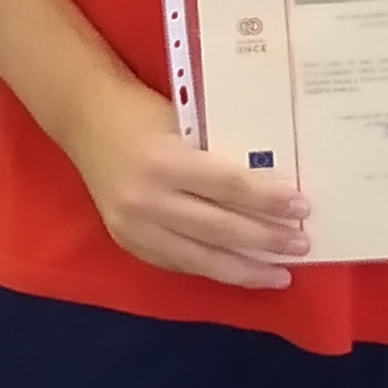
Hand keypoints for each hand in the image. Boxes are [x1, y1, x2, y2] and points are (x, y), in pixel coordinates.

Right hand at [61, 75, 310, 290]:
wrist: (85, 120)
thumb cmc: (144, 113)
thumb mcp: (185, 123)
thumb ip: (219, 156)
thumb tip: (275, 185)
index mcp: (165, 162)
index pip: (228, 187)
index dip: (268, 201)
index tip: (302, 208)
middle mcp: (147, 200)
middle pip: (219, 228)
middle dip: (266, 240)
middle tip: (301, 245)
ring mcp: (134, 227)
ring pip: (201, 258)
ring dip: (245, 269)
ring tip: (280, 274)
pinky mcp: (128, 243)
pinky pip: (179, 263)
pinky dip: (213, 268)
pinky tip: (240, 271)